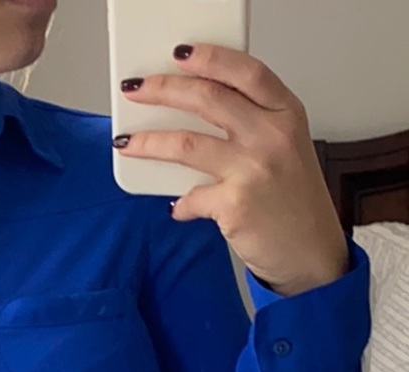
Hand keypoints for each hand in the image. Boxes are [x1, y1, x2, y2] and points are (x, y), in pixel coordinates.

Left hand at [116, 44, 347, 295]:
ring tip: (125, 143)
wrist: (310, 252)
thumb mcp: (285, 149)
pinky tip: (178, 208)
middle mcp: (272, 136)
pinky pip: (190, 197)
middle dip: (164, 89)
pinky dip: (180, 205)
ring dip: (148, 142)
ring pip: (185, 144)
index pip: (246, 72)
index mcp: (287, 115)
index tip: (180, 54)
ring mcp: (253, 169)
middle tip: (136, 90)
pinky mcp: (234, 204)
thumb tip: (196, 113)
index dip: (210, 58)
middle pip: (208, 99)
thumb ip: (251, 126)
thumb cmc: (294, 202)